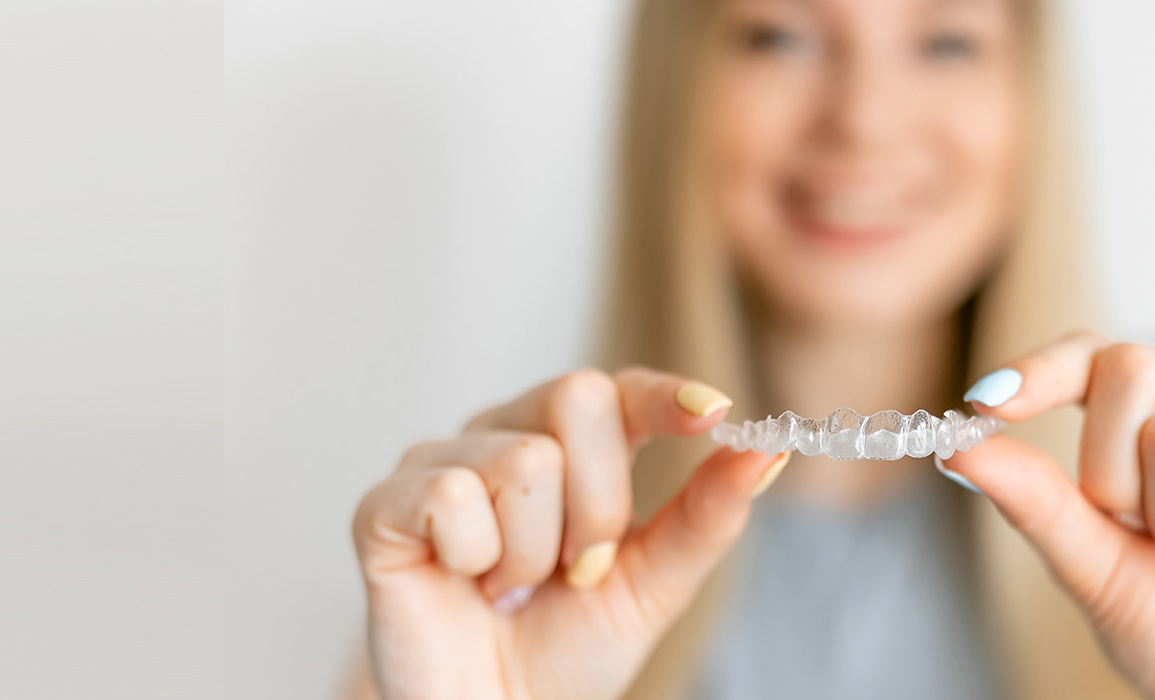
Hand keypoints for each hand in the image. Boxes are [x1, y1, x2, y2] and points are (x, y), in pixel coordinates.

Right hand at [352, 368, 788, 699]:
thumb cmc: (565, 653)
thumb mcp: (653, 585)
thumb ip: (706, 515)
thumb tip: (771, 449)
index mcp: (568, 447)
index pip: (618, 388)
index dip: (662, 393)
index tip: (713, 412)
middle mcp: (500, 435)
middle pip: (575, 398)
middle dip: (600, 501)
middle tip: (577, 570)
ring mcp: (437, 464)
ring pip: (521, 460)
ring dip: (535, 553)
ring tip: (512, 590)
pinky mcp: (383, 505)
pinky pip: (451, 496)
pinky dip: (475, 558)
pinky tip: (463, 584)